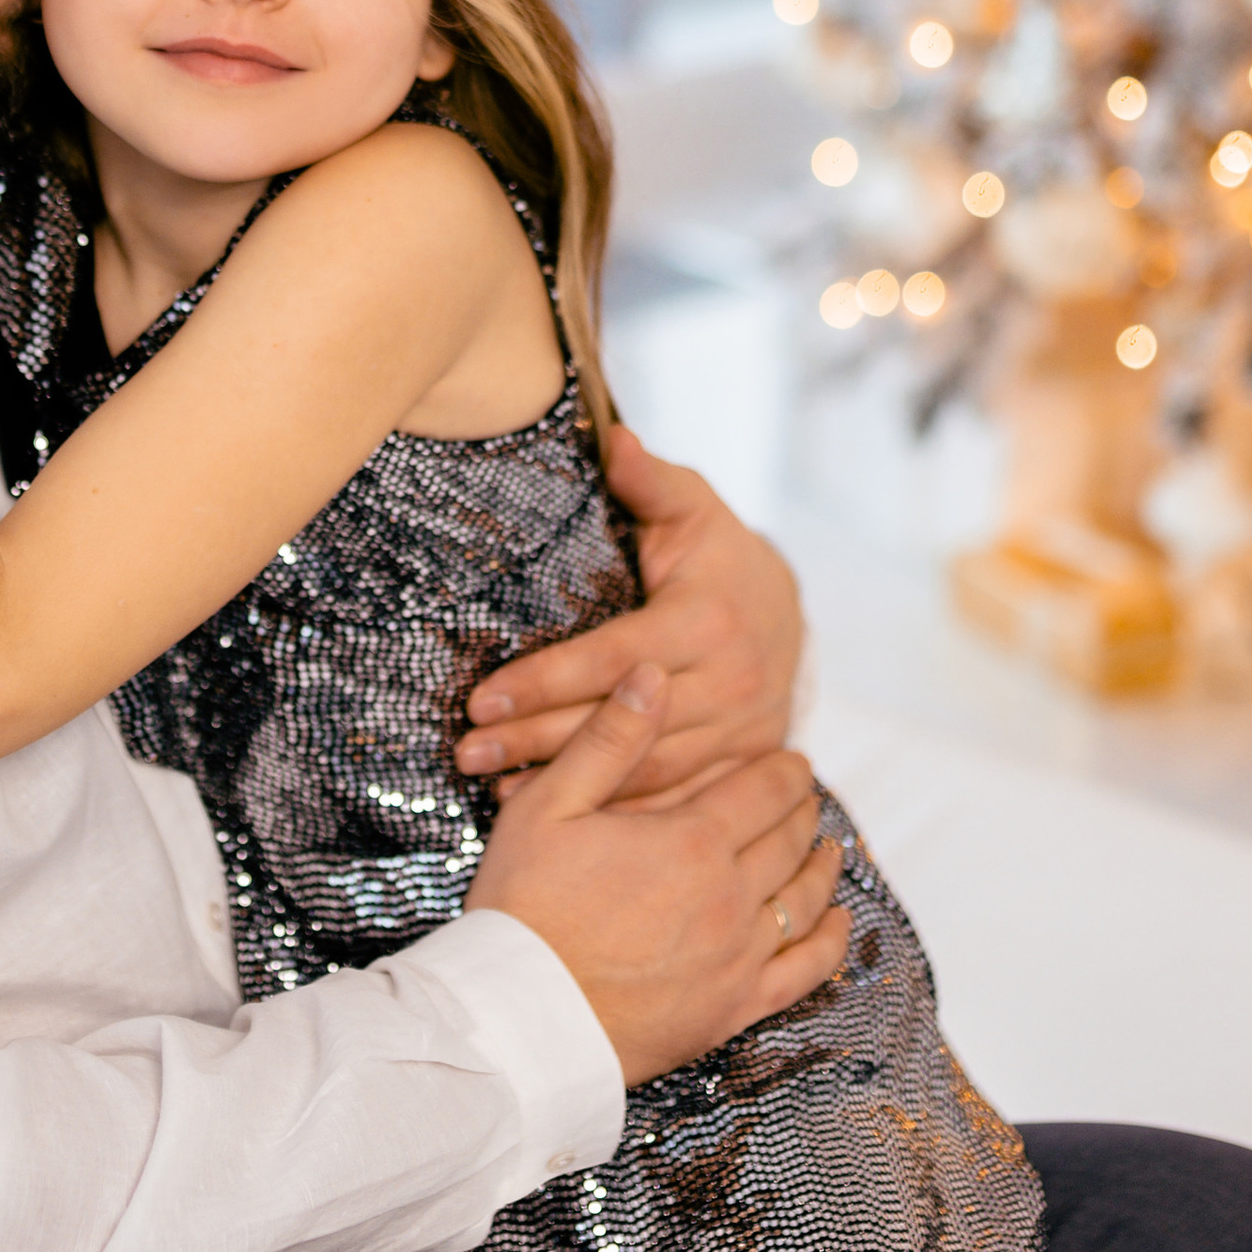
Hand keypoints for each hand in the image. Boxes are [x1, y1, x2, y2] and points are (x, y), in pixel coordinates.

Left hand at [457, 426, 803, 797]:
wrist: (786, 611)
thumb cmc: (717, 554)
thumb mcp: (690, 507)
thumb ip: (648, 479)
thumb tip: (612, 438)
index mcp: (708, 620)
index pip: (611, 659)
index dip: (543, 682)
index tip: (479, 701)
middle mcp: (731, 682)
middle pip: (618, 723)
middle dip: (535, 739)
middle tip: (465, 750)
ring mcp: (741, 733)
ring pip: (643, 770)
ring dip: (565, 784)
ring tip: (491, 787)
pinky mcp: (739, 766)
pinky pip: (672, 800)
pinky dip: (614, 811)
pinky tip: (555, 813)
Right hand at [469, 669, 846, 1085]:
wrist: (519, 1021)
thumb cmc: (523, 908)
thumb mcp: (549, 808)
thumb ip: (610, 739)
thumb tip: (654, 674)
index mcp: (691, 841)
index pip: (763, 790)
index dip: (784, 770)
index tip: (794, 757)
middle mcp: (730, 896)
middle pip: (790, 840)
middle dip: (803, 809)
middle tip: (807, 793)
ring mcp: (738, 956)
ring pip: (804, 899)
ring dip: (821, 865)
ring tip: (827, 845)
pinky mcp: (733, 1008)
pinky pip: (803, 971)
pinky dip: (827, 941)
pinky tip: (834, 922)